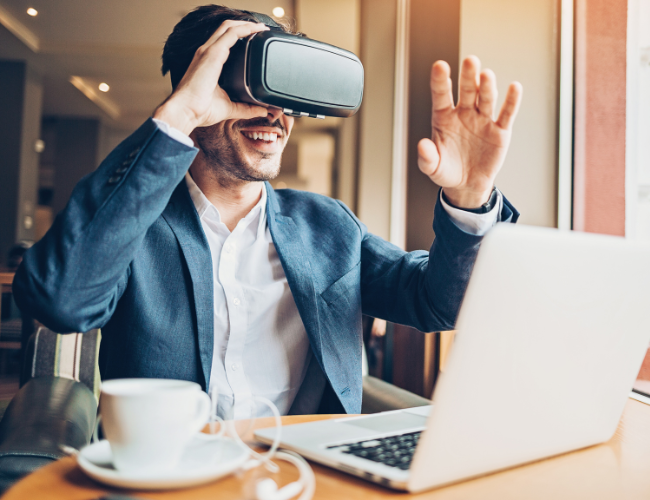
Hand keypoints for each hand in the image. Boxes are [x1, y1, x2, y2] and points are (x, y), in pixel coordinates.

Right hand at [153, 21, 269, 135]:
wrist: (186, 111)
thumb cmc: (200, 110)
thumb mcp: (229, 107)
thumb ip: (246, 108)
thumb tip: (262, 111)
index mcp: (209, 62)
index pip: (224, 41)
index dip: (239, 34)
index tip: (255, 38)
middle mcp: (207, 53)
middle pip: (226, 29)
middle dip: (244, 25)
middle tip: (262, 29)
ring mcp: (208, 51)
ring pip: (228, 27)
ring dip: (246, 24)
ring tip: (261, 27)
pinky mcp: (212, 53)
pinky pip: (231, 34)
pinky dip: (245, 29)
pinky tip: (256, 29)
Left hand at [417, 56, 522, 208]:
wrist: (467, 185)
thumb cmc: (447, 170)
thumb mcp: (432, 167)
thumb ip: (426, 157)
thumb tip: (421, 145)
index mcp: (444, 117)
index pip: (441, 95)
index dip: (440, 80)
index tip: (440, 66)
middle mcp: (464, 113)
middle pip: (467, 90)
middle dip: (468, 76)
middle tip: (470, 61)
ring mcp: (482, 120)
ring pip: (486, 98)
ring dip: (487, 86)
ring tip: (486, 75)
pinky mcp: (500, 131)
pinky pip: (507, 114)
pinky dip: (512, 101)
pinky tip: (515, 87)